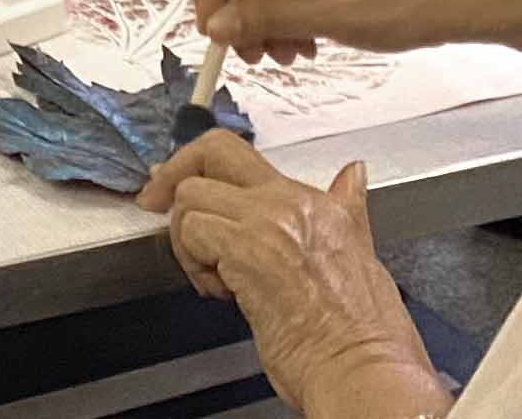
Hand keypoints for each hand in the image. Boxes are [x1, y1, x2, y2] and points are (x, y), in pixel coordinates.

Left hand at [136, 138, 446, 417]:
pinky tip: (222, 293)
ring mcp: (268, 223)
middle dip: (176, 175)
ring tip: (213, 276)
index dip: (201, 166)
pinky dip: (193, 264)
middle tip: (157, 204)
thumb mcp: (364, 256)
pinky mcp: (247, 251)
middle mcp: (292, 202)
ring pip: (192, 196)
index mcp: (318, 202)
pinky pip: (193, 232)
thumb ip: (350, 209)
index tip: (175, 185)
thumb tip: (353, 175)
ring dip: (187, 238)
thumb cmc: (362, 334)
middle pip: (214, 151)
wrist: (363, 369)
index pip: (244, 157)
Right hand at [196, 0, 472, 62]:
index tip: (214, 36)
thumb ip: (267, 18)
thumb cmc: (407, 1)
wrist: (458, 0)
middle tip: (255, 56)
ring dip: (265, 19)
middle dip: (242, 12)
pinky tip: (303, 42)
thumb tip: (215, 26)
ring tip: (290, 54)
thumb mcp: (331, 17)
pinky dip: (285, 13)